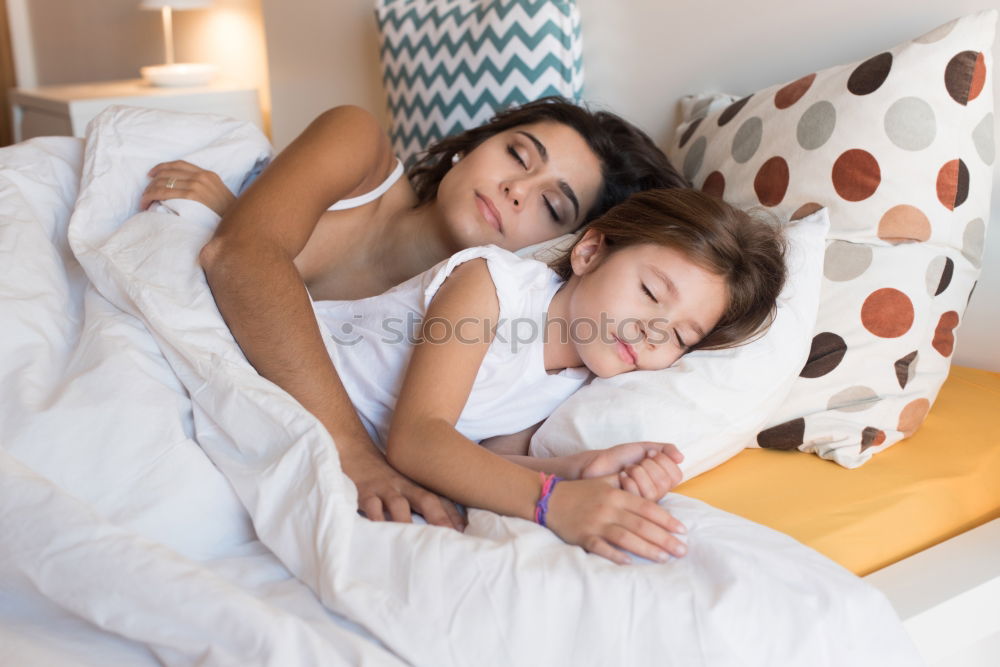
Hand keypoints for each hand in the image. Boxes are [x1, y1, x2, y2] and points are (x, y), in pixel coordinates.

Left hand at [142, 160, 236, 215]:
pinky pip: (164, 192)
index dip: (162, 167)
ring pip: (163, 182)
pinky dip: (151, 196)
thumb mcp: (220, 196)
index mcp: (209, 175)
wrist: (239, 225)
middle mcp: (202, 177)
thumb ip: (206, 190)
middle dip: (152, 182)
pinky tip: (147, 203)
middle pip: (168, 172)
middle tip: (145, 193)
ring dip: (149, 191)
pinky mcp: (192, 196)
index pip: (179, 164)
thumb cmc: (228, 217)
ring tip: (143, 201)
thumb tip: (187, 191)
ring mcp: (197, 186)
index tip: (152, 174)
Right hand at [341, 446, 466, 530]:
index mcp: (415, 485)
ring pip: (399, 505)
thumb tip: (445, 524)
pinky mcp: (364, 492)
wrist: (354, 451)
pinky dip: (376, 519)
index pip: (439, 498)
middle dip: (439, 517)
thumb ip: (420, 500)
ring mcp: (384, 488)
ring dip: (408, 521)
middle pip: (426, 500)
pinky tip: (380, 533)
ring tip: (415, 540)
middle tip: (450, 536)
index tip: (466, 531)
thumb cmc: (382, 476)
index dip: (454, 514)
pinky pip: (371, 506)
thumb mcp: (403, 484)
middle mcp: (403, 486)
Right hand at [546, 478, 686, 564]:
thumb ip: (625, 483)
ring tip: (664, 558)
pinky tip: (630, 562)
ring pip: (626, 538)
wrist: (549, 499)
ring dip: (647, 549)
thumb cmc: (580, 492)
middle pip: (642, 525)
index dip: (667, 519)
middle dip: (665, 539)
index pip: (648, 508)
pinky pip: (602, 547)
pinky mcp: (583, 536)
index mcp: (616, 494)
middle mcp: (609, 508)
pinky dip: (616, 555)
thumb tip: (648, 485)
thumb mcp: (603, 481)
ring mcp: (596, 523)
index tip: (682, 530)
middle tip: (682, 550)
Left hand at [577, 442, 683, 500]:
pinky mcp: (628, 507)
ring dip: (638, 473)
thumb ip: (665, 449)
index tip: (649, 453)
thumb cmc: (621, 457)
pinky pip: (638, 497)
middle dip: (649, 466)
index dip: (664, 461)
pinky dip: (629, 480)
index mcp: (661, 481)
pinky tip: (621, 476)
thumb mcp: (645, 448)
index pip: (676, 475)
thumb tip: (681, 457)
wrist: (597, 462)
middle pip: (665, 483)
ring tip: (627, 469)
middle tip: (636, 462)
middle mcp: (655, 493)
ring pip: (653, 491)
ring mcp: (641, 503)